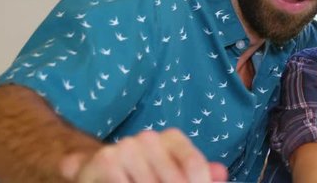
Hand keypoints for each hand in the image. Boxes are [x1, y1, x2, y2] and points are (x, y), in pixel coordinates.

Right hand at [60, 128, 227, 181]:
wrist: (95, 167)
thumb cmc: (142, 171)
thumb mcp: (171, 169)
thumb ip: (196, 172)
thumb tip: (221, 174)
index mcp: (171, 138)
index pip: (195, 165)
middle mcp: (150, 138)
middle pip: (174, 179)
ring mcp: (127, 147)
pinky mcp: (106, 161)